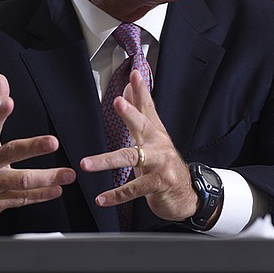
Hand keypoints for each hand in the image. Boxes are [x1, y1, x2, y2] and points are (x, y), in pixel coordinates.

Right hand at [0, 73, 76, 218]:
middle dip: (32, 147)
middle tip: (53, 141)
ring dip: (46, 178)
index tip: (9, 102)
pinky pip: (21, 198)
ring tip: (68, 173)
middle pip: (8, 154)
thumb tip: (1, 79)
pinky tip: (57, 189)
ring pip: (20, 181)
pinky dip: (41, 195)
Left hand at [80, 70, 198, 221]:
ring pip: (132, 158)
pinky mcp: (158, 184)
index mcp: (154, 133)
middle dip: (131, 113)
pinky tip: (101, 198)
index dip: (141, 90)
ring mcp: (159, 164)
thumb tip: (129, 88)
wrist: (187, 194)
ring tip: (87, 163)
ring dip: (107, 161)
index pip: (147, 107)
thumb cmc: (165, 164)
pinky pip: (134, 189)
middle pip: (143, 125)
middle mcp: (157, 145)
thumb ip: (140, 113)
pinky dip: (116, 195)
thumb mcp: (152, 138)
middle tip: (119, 102)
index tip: (134, 74)